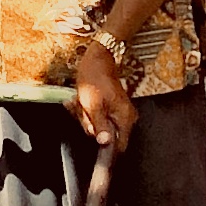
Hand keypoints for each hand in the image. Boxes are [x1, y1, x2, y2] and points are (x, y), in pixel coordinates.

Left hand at [71, 38, 136, 156]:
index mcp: (125, 119)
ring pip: (100, 125)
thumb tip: (105, 143)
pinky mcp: (112, 107)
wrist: (97, 59)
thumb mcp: (92, 105)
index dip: (104, 146)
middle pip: (106, 136)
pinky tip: (82, 101)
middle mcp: (126, 118)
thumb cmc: (94, 79)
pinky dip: (88, 110)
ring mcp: (119, 112)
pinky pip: (99, 116)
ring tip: (80, 102)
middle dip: (90, 125)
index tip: (93, 135)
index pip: (119, 146)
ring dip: (86, 116)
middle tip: (82, 111)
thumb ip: (99, 126)